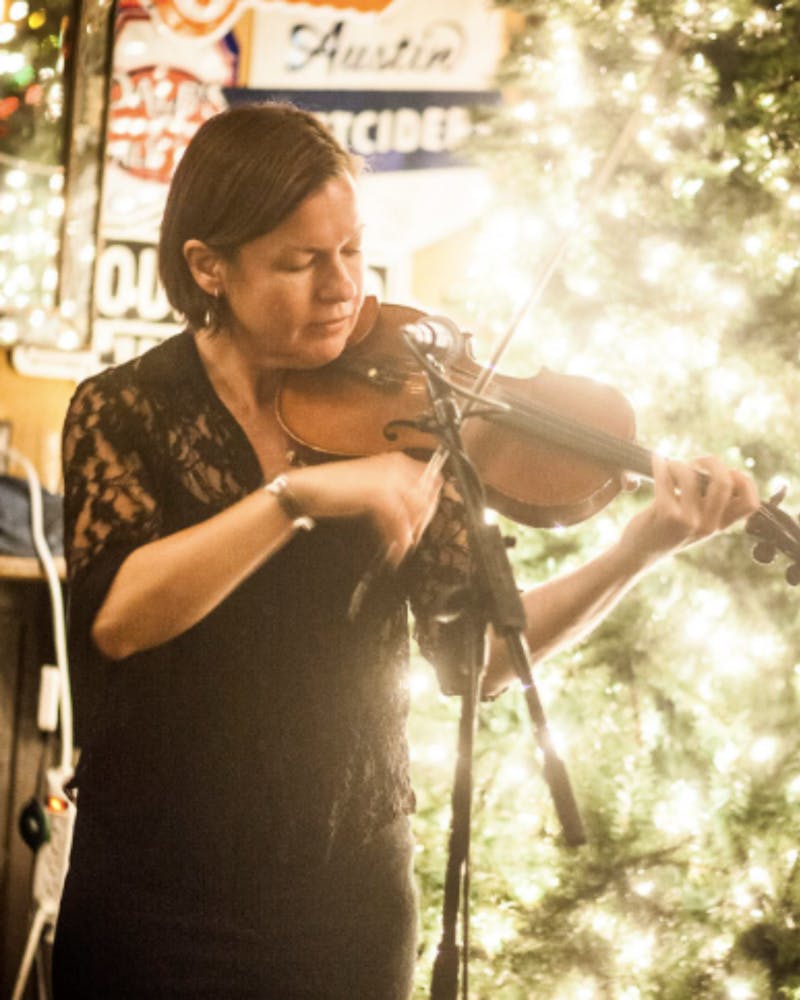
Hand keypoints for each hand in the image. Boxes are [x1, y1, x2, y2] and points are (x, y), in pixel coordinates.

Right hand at [285, 452, 441, 565]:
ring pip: (417, 509)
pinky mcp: (378, 493)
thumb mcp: (371, 487)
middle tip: (413, 538)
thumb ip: (393, 497)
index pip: (432, 482)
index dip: (431, 505)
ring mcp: (388, 479)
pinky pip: (399, 519)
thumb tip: (411, 517)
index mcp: (397, 461)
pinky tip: (396, 548)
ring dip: (412, 532)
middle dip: (423, 521)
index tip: (422, 523)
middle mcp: (396, 466)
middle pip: (428, 496)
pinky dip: (400, 536)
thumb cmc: (336, 489)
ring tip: (402, 547)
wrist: (309, 488)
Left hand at [620, 454, 759, 566]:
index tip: (727, 471)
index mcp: (719, 526)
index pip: (751, 503)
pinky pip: (666, 478)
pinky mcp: (666, 515)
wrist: (637, 554)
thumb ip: (708, 502)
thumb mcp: (695, 522)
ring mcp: (688, 521)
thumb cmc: (664, 531)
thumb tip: (714, 467)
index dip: (744, 481)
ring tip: (671, 466)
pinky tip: (657, 460)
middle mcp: (708, 525)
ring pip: (692, 476)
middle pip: (725, 483)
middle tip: (696, 462)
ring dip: (680, 464)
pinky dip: (660, 465)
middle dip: (712, 462)